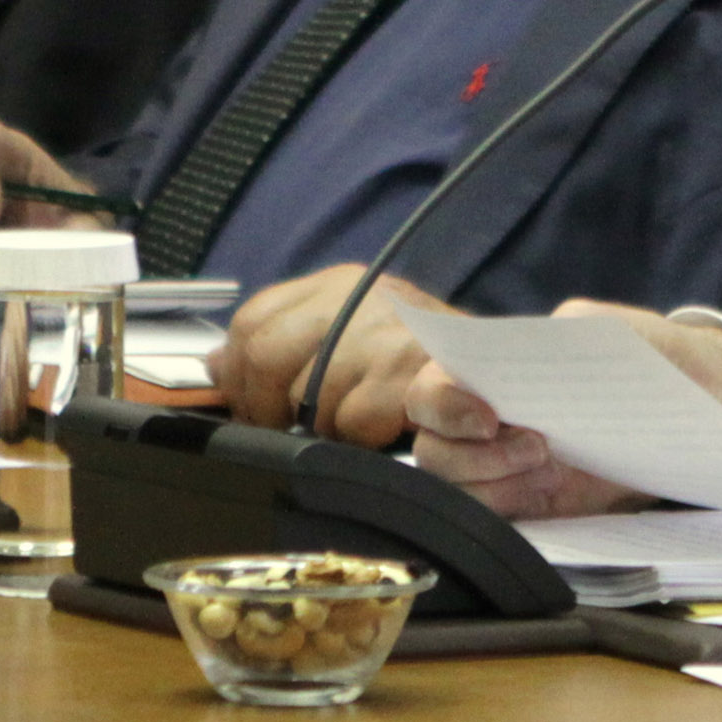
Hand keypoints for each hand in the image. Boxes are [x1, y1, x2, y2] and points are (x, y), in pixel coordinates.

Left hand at [211, 264, 435, 442]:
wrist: (506, 375)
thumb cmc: (422, 366)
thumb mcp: (351, 340)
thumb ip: (285, 344)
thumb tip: (215, 363)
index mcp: (339, 285)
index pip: (253, 320)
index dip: (238, 372)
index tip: (249, 405)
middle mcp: (360, 297)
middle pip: (266, 353)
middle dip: (265, 406)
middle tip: (285, 430)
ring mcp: (386, 332)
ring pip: (307, 394)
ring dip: (324, 425)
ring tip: (354, 425)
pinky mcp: (411, 372)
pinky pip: (352, 419)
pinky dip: (359, 436)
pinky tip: (380, 430)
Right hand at [403, 299, 721, 519]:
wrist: (703, 399)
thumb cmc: (649, 354)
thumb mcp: (611, 329)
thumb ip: (570, 333)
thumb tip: (538, 350)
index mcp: (490, 372)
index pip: (429, 392)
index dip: (445, 407)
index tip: (490, 416)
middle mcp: (486, 423)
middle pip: (432, 452)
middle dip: (477, 456)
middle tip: (540, 445)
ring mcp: (507, 468)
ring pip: (458, 492)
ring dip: (495, 486)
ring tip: (552, 468)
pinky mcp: (535, 505)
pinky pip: (499, 520)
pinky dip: (515, 512)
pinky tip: (553, 491)